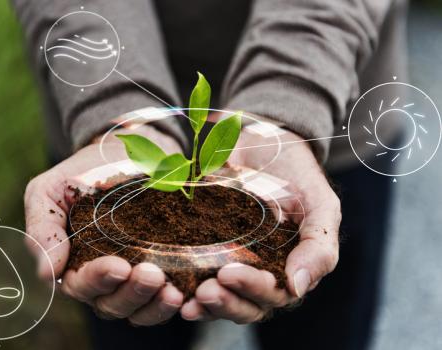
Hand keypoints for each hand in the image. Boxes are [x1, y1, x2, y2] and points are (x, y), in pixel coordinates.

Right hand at [24, 124, 184, 324]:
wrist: (125, 153)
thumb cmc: (82, 173)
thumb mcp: (50, 192)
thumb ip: (43, 229)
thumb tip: (46, 274)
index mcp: (74, 264)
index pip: (82, 285)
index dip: (98, 280)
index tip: (118, 266)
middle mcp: (104, 279)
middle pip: (113, 304)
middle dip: (131, 293)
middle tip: (151, 274)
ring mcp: (134, 277)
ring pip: (141, 308)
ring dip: (155, 304)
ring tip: (172, 291)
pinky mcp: (163, 269)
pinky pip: (166, 296)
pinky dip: (174, 299)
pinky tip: (186, 290)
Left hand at [181, 127, 340, 322]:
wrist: (266, 143)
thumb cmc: (298, 175)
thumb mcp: (320, 205)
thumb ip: (319, 246)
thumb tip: (297, 288)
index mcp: (289, 269)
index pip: (272, 294)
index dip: (252, 290)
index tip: (229, 273)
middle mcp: (261, 272)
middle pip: (244, 304)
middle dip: (225, 302)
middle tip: (205, 290)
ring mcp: (233, 261)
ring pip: (221, 297)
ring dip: (204, 304)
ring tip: (187, 299)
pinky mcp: (208, 248)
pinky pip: (197, 274)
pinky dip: (185, 286)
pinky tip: (173, 288)